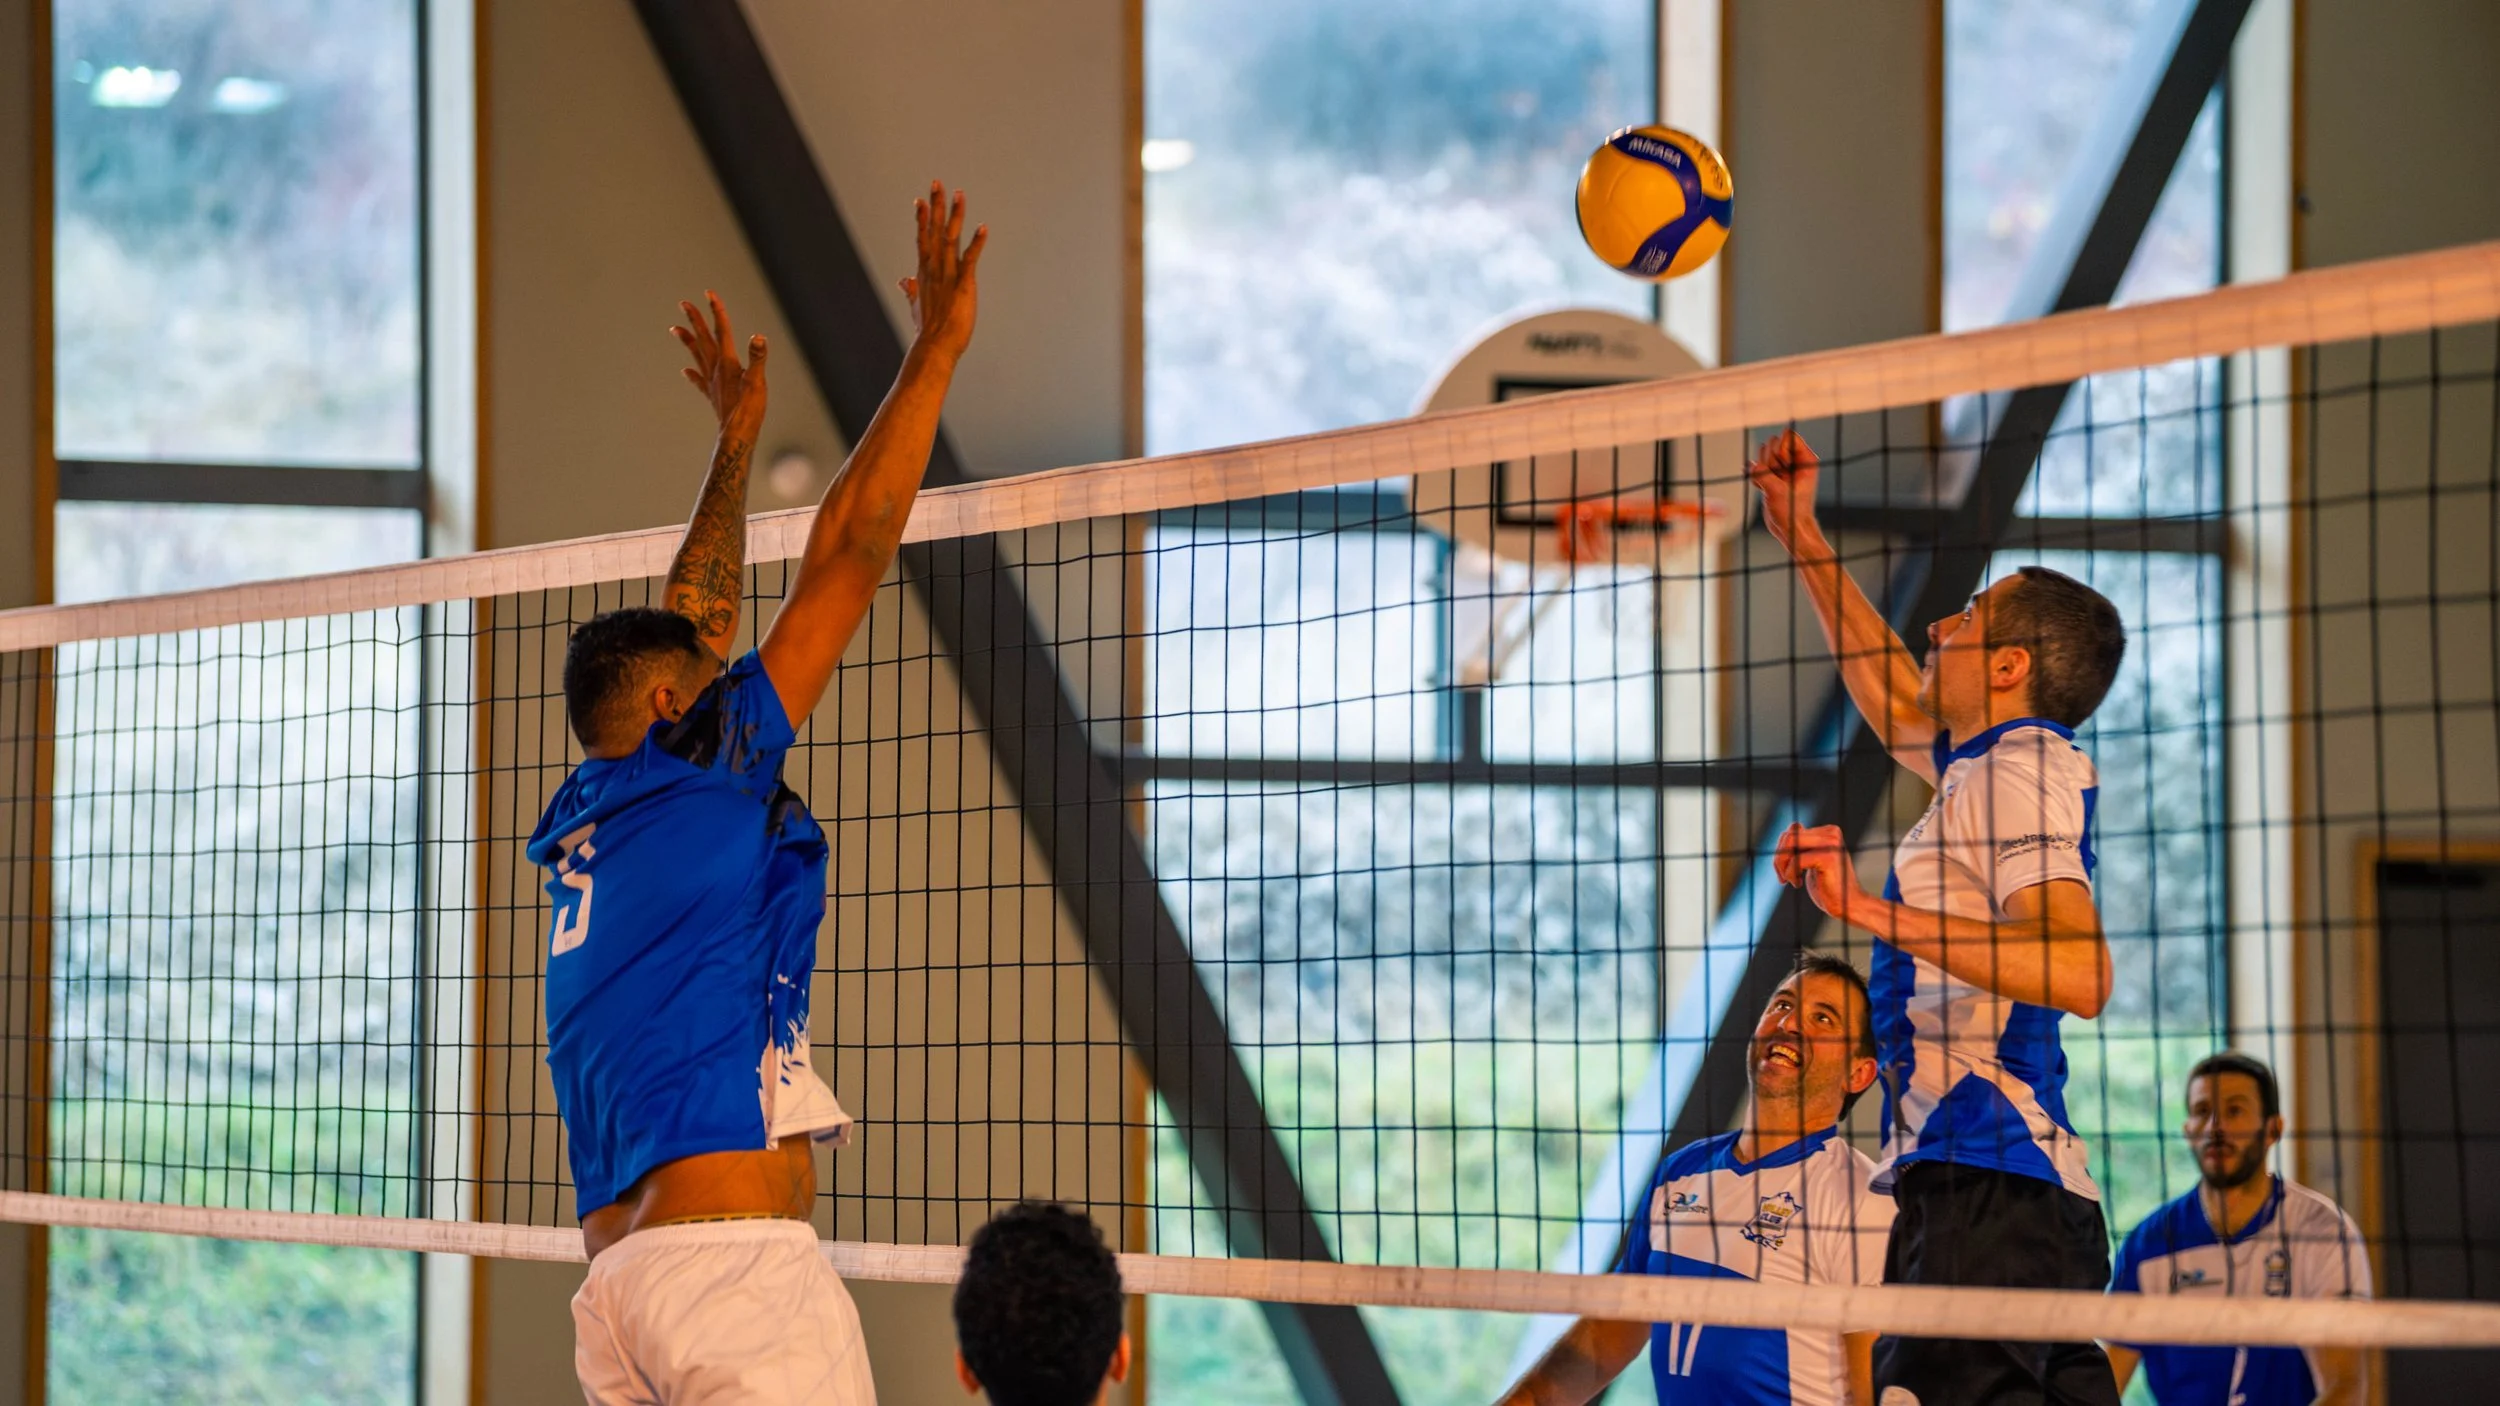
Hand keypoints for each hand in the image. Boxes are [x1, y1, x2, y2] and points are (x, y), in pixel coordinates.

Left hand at [672, 290, 768, 432]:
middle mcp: (715, 368)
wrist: (737, 434)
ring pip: (696, 355)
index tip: (708, 294)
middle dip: (694, 319)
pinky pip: (699, 380)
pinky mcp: (712, 395)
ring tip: (675, 328)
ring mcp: (712, 382)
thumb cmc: (749, 409)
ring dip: (687, 340)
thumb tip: (758, 337)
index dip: (716, 310)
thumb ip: (757, 358)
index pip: (721, 330)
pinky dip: (692, 373)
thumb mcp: (758, 382)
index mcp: (727, 362)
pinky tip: (685, 371)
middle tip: (684, 304)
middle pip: (703, 339)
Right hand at [901, 181, 986, 362]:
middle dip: (935, 206)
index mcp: (924, 273)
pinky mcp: (963, 284)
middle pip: (934, 231)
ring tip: (959, 194)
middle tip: (937, 182)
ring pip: (950, 238)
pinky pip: (971, 259)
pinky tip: (983, 228)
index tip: (920, 201)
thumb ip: (911, 291)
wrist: (934, 347)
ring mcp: (948, 274)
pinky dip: (977, 243)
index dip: (921, 220)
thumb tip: (902, 281)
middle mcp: (934, 269)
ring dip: (955, 215)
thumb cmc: (928, 331)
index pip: (922, 240)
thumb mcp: (916, 307)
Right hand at [1749, 428, 1821, 547]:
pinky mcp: (1772, 475)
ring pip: (1764, 453)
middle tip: (1779, 480)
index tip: (1785, 469)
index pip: (1788, 436)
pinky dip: (1756, 477)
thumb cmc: (1792, 511)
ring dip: (1762, 469)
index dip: (1781, 450)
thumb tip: (1750, 465)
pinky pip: (1757, 465)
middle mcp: (1795, 460)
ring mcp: (1783, 468)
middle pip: (1773, 442)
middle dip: (1770, 461)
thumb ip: (1762, 474)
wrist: (1789, 528)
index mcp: (1806, 459)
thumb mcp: (1777, 491)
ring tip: (1771, 486)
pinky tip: (1763, 489)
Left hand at [1774, 822, 1861, 919]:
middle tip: (1783, 878)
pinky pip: (1796, 860)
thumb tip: (1791, 828)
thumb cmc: (1828, 887)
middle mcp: (1831, 833)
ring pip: (1790, 844)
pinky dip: (1790, 873)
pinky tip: (1797, 883)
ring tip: (1790, 880)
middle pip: (1789, 836)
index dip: (1781, 850)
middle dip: (1779, 859)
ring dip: (1782, 865)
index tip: (1784, 870)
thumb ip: (1804, 845)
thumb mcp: (1813, 861)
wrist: (1848, 905)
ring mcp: (1831, 844)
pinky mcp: (1828, 857)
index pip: (1793, 830)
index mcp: (1829, 832)